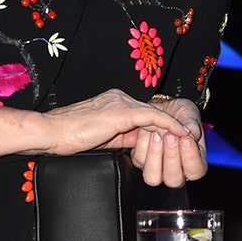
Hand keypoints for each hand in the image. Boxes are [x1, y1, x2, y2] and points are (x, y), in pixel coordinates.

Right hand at [43, 89, 191, 157]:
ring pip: (155, 113)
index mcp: (113, 101)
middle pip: (152, 111)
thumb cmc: (68, 136)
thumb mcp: (101, 136)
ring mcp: (120, 102)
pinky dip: (169, 125)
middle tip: (188, 137)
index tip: (173, 138)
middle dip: (170, 125)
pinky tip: (180, 133)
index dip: (160, 126)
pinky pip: (153, 117)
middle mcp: (119, 97)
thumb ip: (120, 136)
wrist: (51, 132)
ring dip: (173, 126)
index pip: (142, 113)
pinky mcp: (122, 112)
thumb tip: (136, 144)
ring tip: (189, 137)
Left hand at [130, 96, 207, 186]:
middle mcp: (176, 170)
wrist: (163, 107)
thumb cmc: (179, 114)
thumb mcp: (190, 114)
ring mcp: (157, 168)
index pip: (195, 171)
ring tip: (157, 134)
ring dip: (155, 154)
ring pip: (153, 177)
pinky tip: (148, 131)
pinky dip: (143, 144)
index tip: (186, 138)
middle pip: (173, 180)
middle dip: (171, 157)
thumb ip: (192, 125)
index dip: (191, 157)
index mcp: (194, 162)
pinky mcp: (141, 161)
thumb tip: (192, 135)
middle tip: (170, 135)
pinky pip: (139, 161)